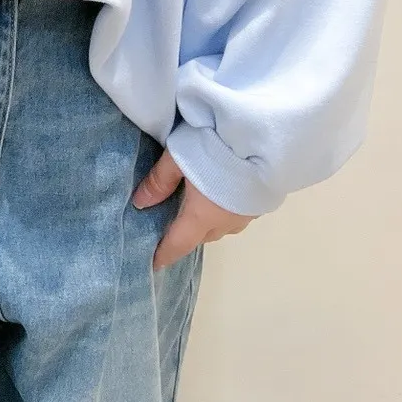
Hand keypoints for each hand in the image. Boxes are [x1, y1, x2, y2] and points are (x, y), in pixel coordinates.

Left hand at [131, 147, 258, 269]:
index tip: (154, 263)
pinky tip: (223, 194)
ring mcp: (247, 214)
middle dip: (187, 234)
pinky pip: (238, 216)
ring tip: (199, 206)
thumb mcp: (178, 157)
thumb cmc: (215, 146)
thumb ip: (159, 181)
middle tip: (174, 223)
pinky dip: (226, 211)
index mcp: (203, 216)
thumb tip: (139, 204)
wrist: (261, 138)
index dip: (165, 254)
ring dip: (209, 222)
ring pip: (222, 227)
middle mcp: (226, 222)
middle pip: (202, 236)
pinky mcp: (261, 202)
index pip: (179, 243)